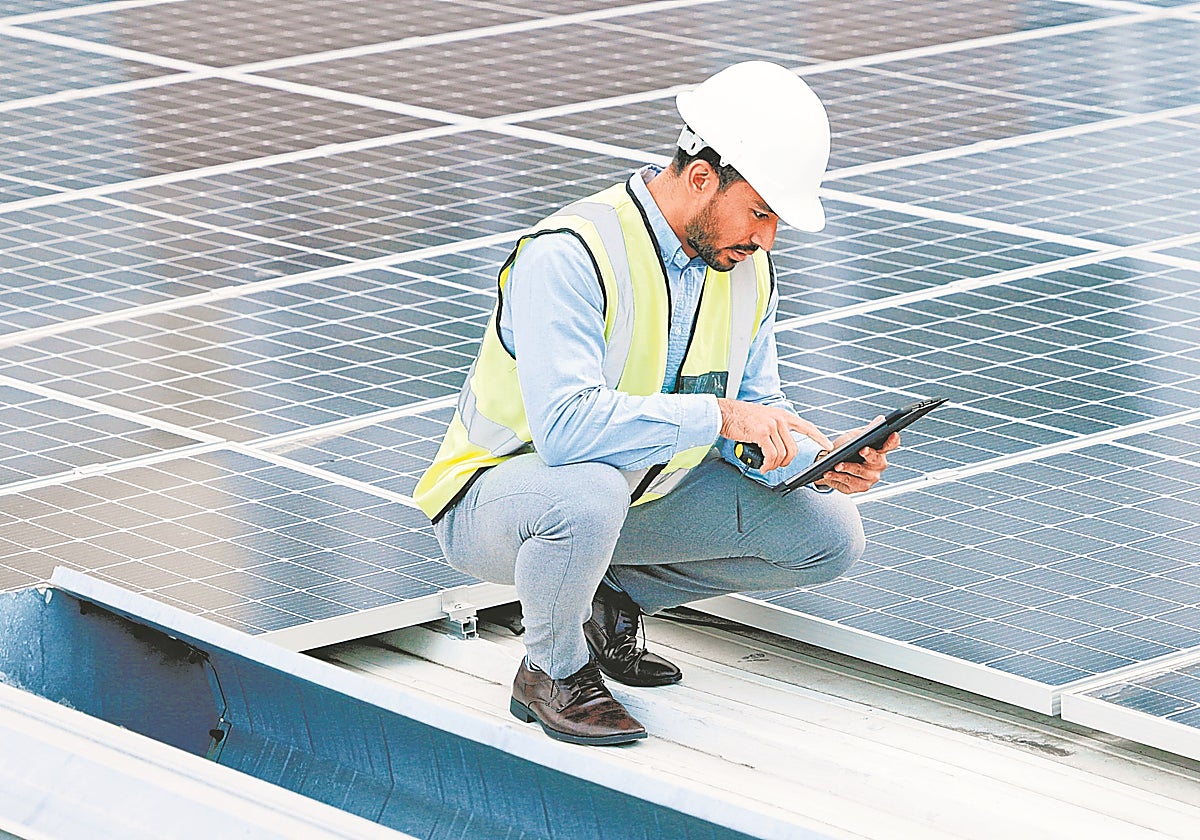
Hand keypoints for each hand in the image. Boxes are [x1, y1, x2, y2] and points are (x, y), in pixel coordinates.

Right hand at [717, 399, 831, 472]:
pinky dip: (768, 465)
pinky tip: (762, 466)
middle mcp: (779, 419)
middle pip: (793, 449)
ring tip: (765, 467)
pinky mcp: (762, 433)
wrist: (724, 413)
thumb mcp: (763, 418)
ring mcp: (771, 425)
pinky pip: (772, 455)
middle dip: (786, 462)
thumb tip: (781, 447)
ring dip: (774, 466)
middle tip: (775, 466)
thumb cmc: (740, 418)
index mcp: (782, 415)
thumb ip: (775, 429)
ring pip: (782, 454)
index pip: (806, 426)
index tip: (827, 445)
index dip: (818, 437)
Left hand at [814, 415, 899, 493]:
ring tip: (837, 465)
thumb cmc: (847, 448)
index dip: (893, 440)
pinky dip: (837, 476)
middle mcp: (878, 465)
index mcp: (881, 450)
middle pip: (876, 460)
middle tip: (862, 450)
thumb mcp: (855, 437)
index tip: (893, 434)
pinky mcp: (860, 487)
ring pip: (860, 472)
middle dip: (869, 454)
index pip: (891, 444)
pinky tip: (828, 472)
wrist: (831, 463)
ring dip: (848, 467)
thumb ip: (867, 430)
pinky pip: (848, 481)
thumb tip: (881, 418)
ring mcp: (870, 478)